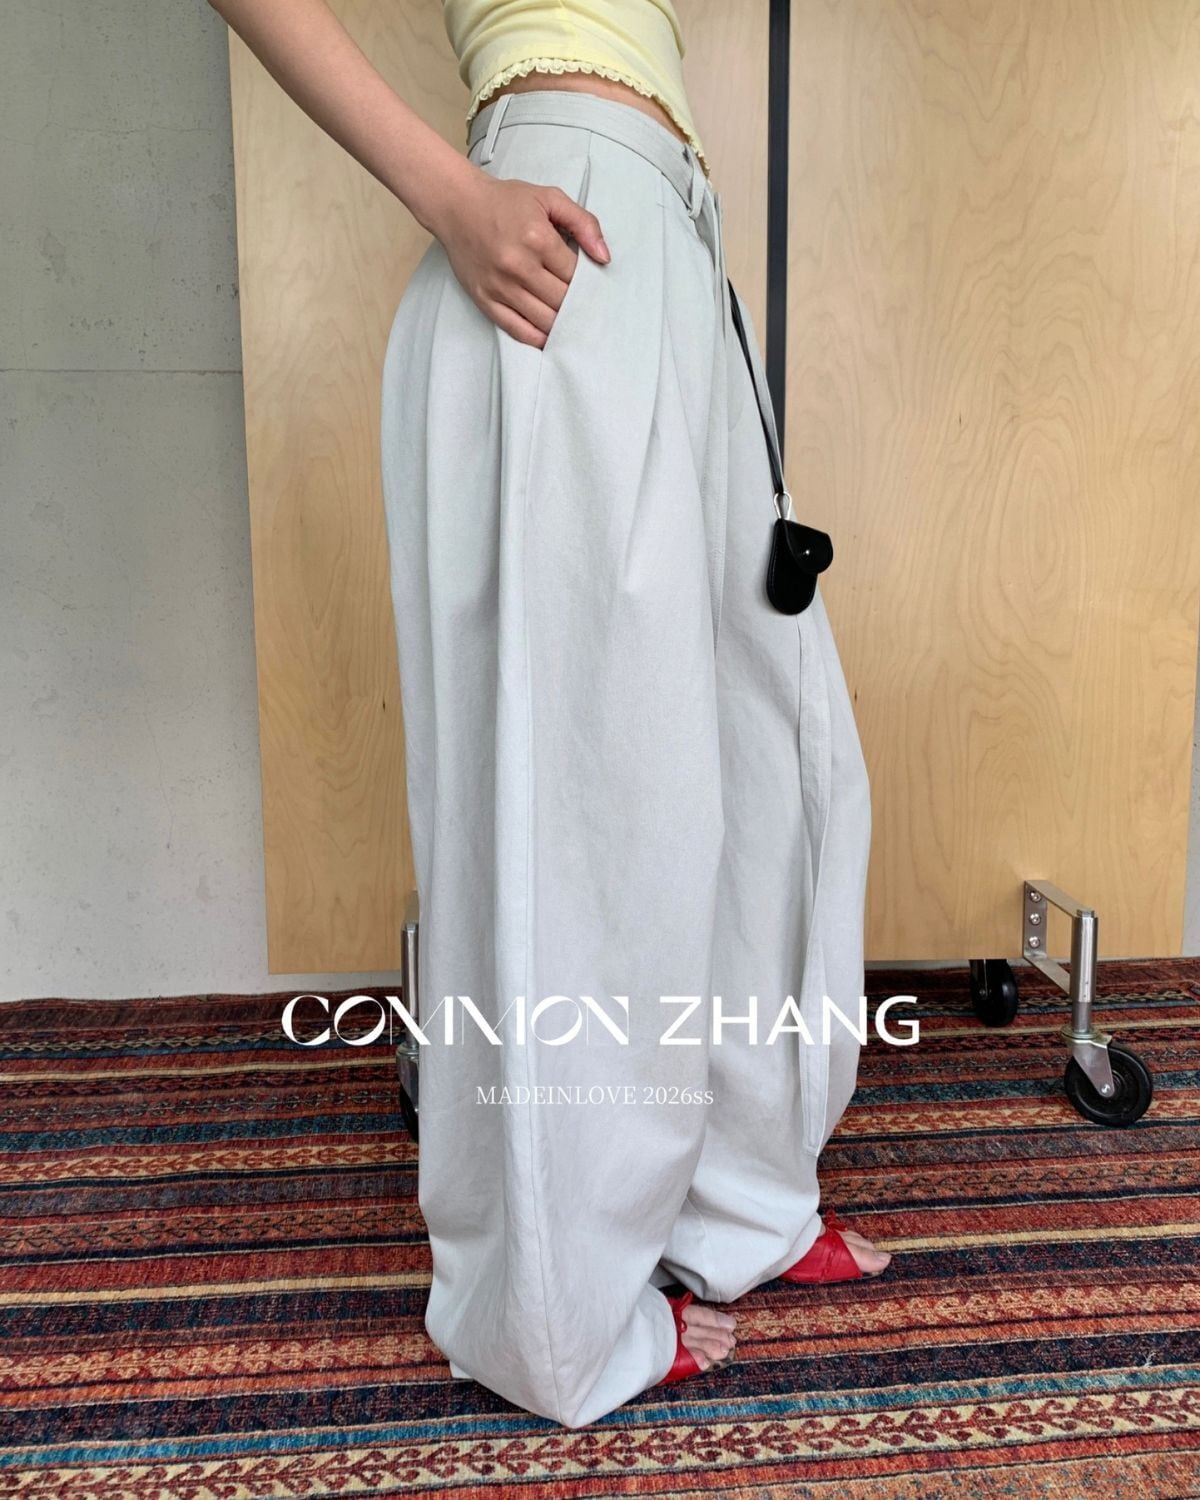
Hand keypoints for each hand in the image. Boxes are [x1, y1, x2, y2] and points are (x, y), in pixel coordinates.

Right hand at [431, 164, 610, 348]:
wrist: (457, 205)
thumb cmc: (505, 202)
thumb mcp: (549, 199)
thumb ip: (583, 223)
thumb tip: (604, 257)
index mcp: (537, 238)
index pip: (575, 275)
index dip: (587, 282)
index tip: (590, 284)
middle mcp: (518, 266)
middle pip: (562, 301)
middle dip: (577, 304)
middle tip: (585, 306)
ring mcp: (500, 286)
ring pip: (543, 320)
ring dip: (561, 324)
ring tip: (571, 322)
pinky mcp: (485, 299)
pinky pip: (516, 329)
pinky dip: (536, 337)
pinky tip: (548, 336)